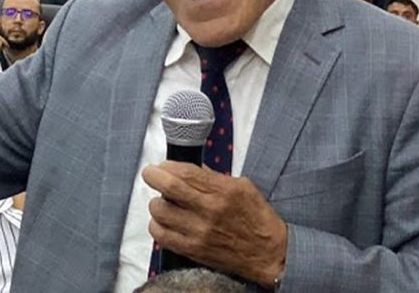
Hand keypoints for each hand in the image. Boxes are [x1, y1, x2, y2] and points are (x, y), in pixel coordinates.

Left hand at [142, 162, 286, 287]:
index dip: (167, 165)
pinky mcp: (193, 250)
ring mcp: (199, 232)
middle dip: (153, 176)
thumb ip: (215, 177)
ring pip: (161, 211)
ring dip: (156, 203)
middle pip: (169, 188)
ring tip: (162, 202)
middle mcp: (210, 210)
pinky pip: (162, 236)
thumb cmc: (257, 219)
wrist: (268, 253)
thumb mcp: (243, 187)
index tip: (161, 165)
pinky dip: (156, 226)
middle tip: (150, 174)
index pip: (185, 172)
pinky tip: (163, 221)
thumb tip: (191, 169)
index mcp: (223, 191)